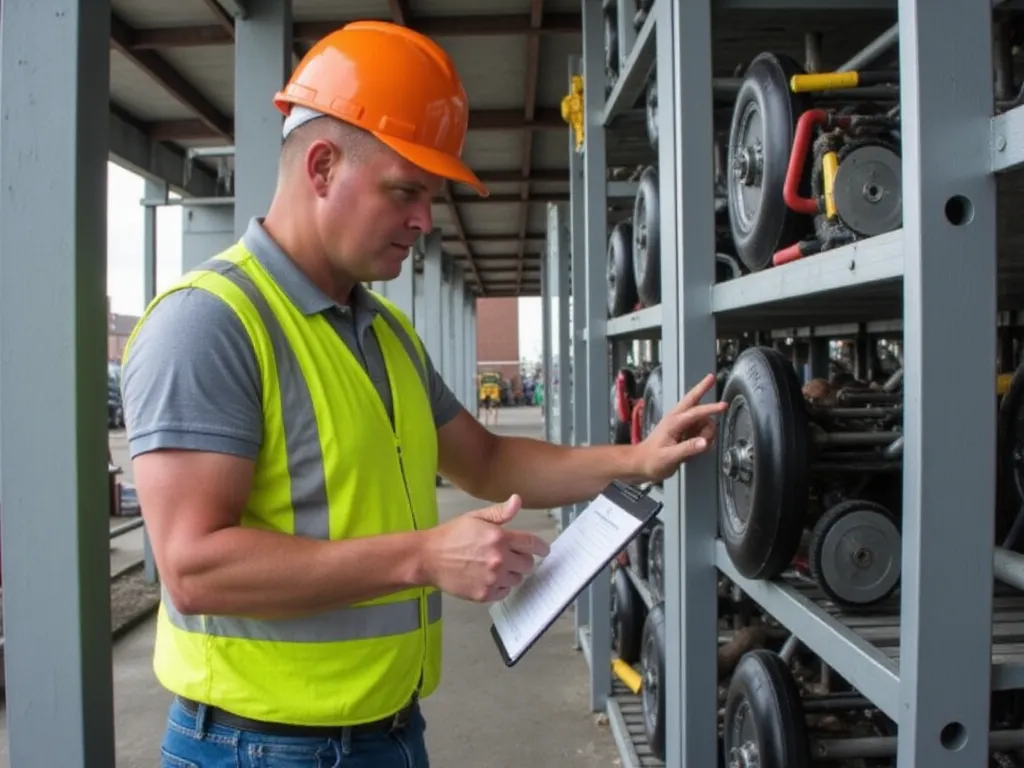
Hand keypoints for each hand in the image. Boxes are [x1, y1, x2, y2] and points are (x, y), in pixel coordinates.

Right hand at [420, 494, 549, 602]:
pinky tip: (487, 577)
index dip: (541, 547)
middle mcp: (499, 559)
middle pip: (528, 564)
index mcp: (500, 538)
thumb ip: (500, 513)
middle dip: (522, 559)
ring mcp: (492, 579)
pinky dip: (499, 586)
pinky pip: (504, 592)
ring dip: (510, 574)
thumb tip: (517, 501)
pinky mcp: (484, 594)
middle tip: (509, 556)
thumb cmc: (451, 536)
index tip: (543, 550)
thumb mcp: (475, 517)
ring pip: (517, 579)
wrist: (428, 558)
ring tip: (494, 566)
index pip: (532, 544)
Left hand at [636, 373, 727, 481]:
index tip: (724, 405)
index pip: (695, 413)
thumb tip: (704, 442)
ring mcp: (679, 424)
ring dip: (707, 430)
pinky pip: (698, 428)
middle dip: (702, 388)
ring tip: (703, 446)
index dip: (710, 408)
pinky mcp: (681, 431)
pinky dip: (703, 435)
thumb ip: (688, 449)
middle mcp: (677, 419)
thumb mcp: (669, 457)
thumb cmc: (652, 460)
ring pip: (701, 419)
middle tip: (711, 378)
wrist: (640, 464)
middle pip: (692, 399)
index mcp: (673, 423)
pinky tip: (699, 446)